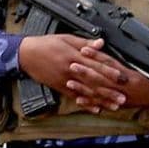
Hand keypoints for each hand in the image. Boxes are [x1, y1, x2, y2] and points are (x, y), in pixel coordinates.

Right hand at [18, 36, 148, 112]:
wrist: (25, 54)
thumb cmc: (45, 44)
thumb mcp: (65, 38)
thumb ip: (84, 43)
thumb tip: (100, 43)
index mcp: (74, 56)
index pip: (96, 64)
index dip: (110, 71)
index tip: (123, 77)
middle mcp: (71, 69)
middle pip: (93, 81)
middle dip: (109, 90)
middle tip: (123, 96)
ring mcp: (65, 80)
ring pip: (86, 91)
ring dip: (101, 100)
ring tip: (114, 105)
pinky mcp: (59, 86)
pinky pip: (74, 97)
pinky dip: (86, 103)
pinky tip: (95, 109)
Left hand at [66, 43, 148, 110]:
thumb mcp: (142, 65)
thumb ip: (121, 59)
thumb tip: (103, 45)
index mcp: (130, 74)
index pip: (110, 62)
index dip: (96, 56)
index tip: (84, 50)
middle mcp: (125, 85)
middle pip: (103, 77)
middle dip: (86, 72)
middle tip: (72, 65)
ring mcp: (122, 96)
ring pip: (100, 92)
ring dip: (84, 88)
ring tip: (70, 82)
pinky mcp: (119, 105)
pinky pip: (103, 104)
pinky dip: (91, 103)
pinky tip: (79, 100)